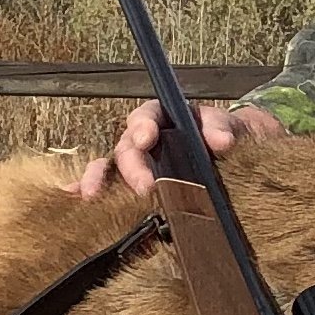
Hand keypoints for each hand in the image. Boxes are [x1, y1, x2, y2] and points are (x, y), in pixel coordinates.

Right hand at [74, 100, 284, 198]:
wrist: (239, 159)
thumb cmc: (230, 138)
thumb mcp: (233, 128)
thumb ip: (224, 128)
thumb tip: (220, 140)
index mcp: (167, 119)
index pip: (148, 116)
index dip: (143, 126)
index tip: (147, 139)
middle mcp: (147, 142)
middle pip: (128, 148)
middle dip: (132, 166)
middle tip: (146, 186)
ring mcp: (139, 166)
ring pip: (110, 167)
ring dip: (99, 179)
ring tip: (93, 195)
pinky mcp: (136, 188)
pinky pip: (108, 187)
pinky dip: (89, 189)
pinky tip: (75, 198)